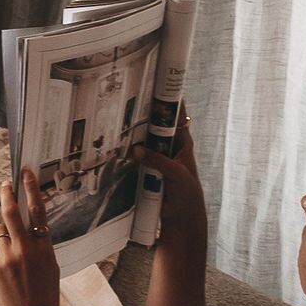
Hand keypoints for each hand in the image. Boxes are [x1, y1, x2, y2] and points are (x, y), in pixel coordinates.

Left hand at [0, 169, 60, 305]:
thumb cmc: (45, 295)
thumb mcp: (50, 266)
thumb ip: (39, 246)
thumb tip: (27, 229)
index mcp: (44, 248)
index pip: (37, 212)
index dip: (31, 189)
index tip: (26, 173)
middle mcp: (26, 250)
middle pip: (11, 213)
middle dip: (7, 195)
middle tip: (5, 184)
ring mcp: (8, 258)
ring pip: (0, 233)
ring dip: (3, 235)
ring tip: (12, 254)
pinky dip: (0, 257)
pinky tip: (8, 275)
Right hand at [131, 102, 205, 237]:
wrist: (182, 217)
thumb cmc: (187, 192)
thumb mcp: (175, 174)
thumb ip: (157, 161)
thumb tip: (135, 150)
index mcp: (183, 143)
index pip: (177, 117)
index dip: (170, 102)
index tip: (159, 87)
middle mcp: (171, 147)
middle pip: (157, 126)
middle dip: (146, 116)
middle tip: (132, 103)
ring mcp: (159, 158)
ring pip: (146, 142)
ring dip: (136, 136)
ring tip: (121, 122)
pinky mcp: (148, 170)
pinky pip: (138, 158)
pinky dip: (130, 153)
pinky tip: (119, 147)